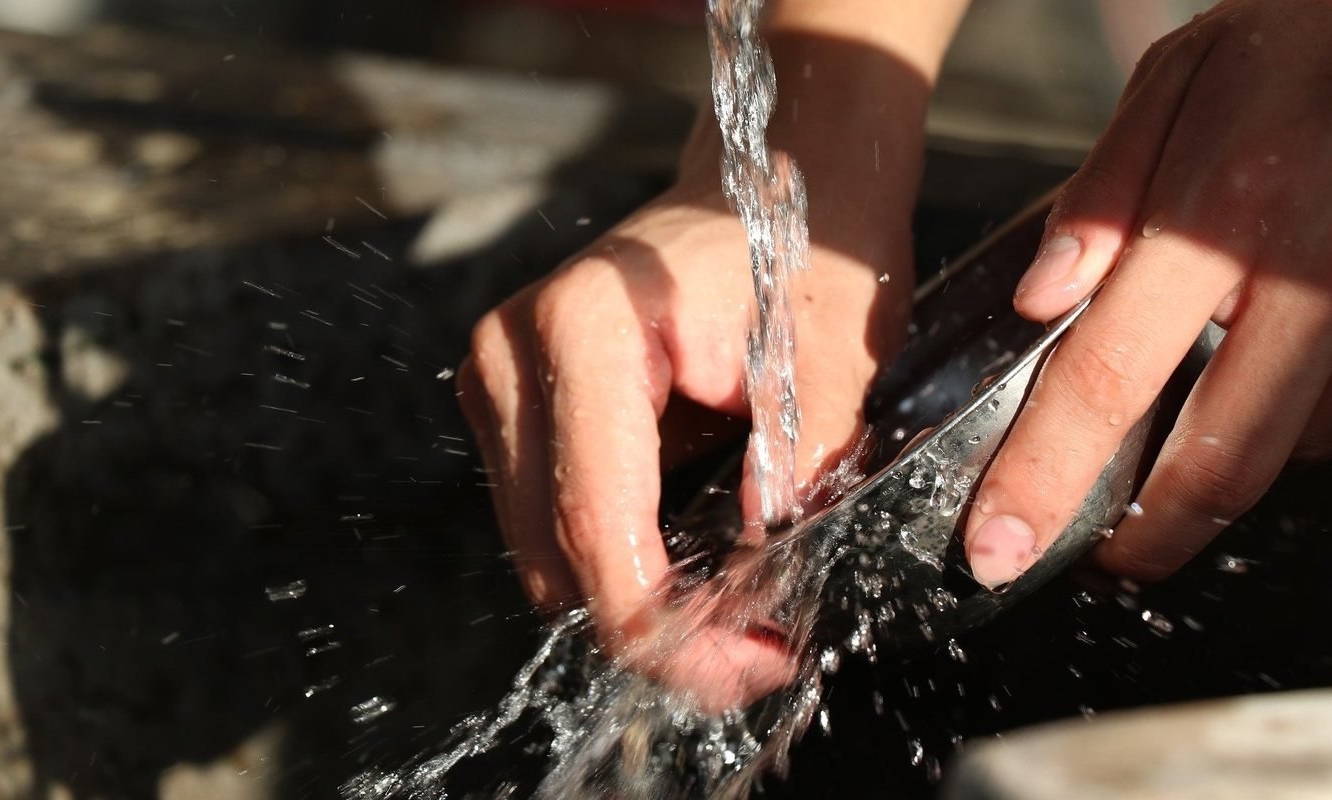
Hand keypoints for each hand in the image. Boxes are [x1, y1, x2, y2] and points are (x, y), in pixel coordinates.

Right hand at [457, 163, 915, 709]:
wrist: (771, 177)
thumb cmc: (805, 246)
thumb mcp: (830, 357)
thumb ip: (797, 469)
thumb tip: (763, 580)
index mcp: (585, 330)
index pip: (598, 527)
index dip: (668, 630)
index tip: (752, 667)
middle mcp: (514, 354)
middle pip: (556, 559)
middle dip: (658, 633)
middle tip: (761, 657)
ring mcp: (501, 379)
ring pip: (546, 553)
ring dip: (635, 606)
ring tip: (739, 623)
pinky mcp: (514, 402)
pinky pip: (552, 519)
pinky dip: (619, 564)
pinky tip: (696, 578)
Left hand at [963, 0, 1331, 588]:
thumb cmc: (1300, 40)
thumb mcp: (1177, 82)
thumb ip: (1101, 196)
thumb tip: (1039, 302)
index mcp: (1225, 214)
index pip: (1109, 379)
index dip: (1045, 476)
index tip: (999, 543)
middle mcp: (1314, 274)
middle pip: (1217, 461)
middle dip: (1145, 537)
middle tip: (1097, 559)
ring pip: (1288, 450)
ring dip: (1213, 484)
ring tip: (1159, 477)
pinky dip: (1284, 424)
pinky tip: (1247, 390)